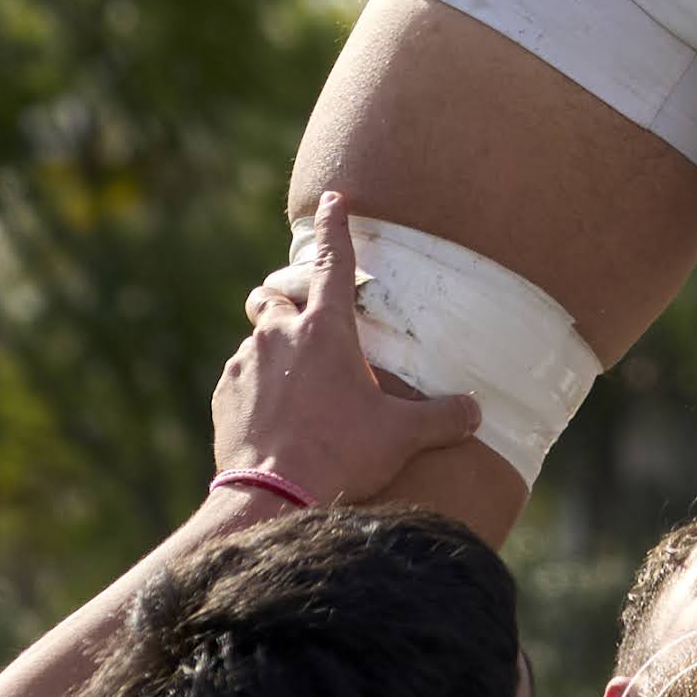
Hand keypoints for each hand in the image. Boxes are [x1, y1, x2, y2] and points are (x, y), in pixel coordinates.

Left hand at [213, 196, 483, 507]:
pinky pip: (238, 378)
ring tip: (295, 386)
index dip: (337, 224)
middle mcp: (280, 334)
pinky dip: (255, 388)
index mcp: (326, 329)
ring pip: (255, 338)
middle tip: (304, 320)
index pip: (334, 259)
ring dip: (273, 351)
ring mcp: (244, 363)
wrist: (269, 498)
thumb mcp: (401, 436)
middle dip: (286, 298)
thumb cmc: (340, 455)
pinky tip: (273, 419)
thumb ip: (441, 417)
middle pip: (274, 294)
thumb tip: (475, 411)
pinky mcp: (222, 395)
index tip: (334, 198)